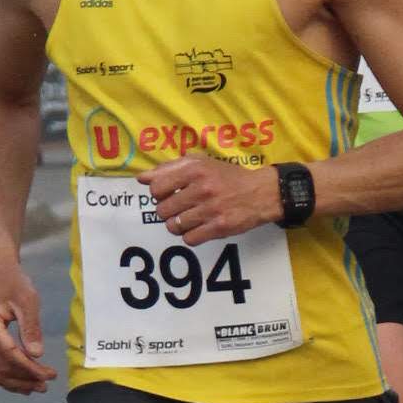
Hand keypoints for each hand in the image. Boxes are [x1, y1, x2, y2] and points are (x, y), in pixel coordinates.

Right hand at [0, 262, 53, 391]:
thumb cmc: (14, 282)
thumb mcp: (28, 300)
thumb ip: (31, 327)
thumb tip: (37, 355)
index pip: (9, 354)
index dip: (30, 369)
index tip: (50, 375)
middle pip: (1, 368)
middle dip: (25, 379)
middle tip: (47, 384)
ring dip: (17, 382)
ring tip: (38, 386)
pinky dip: (9, 377)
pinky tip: (25, 382)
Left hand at [142, 152, 279, 246]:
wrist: (260, 193)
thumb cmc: (227, 177)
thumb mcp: (201, 164)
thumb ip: (170, 168)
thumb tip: (142, 178)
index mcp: (195, 169)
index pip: (156, 187)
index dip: (158, 194)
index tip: (169, 194)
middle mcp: (202, 188)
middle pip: (163, 210)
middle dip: (168, 211)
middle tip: (180, 208)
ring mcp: (211, 209)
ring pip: (174, 226)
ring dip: (178, 225)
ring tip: (189, 218)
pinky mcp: (219, 227)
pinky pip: (189, 239)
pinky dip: (190, 236)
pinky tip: (198, 228)